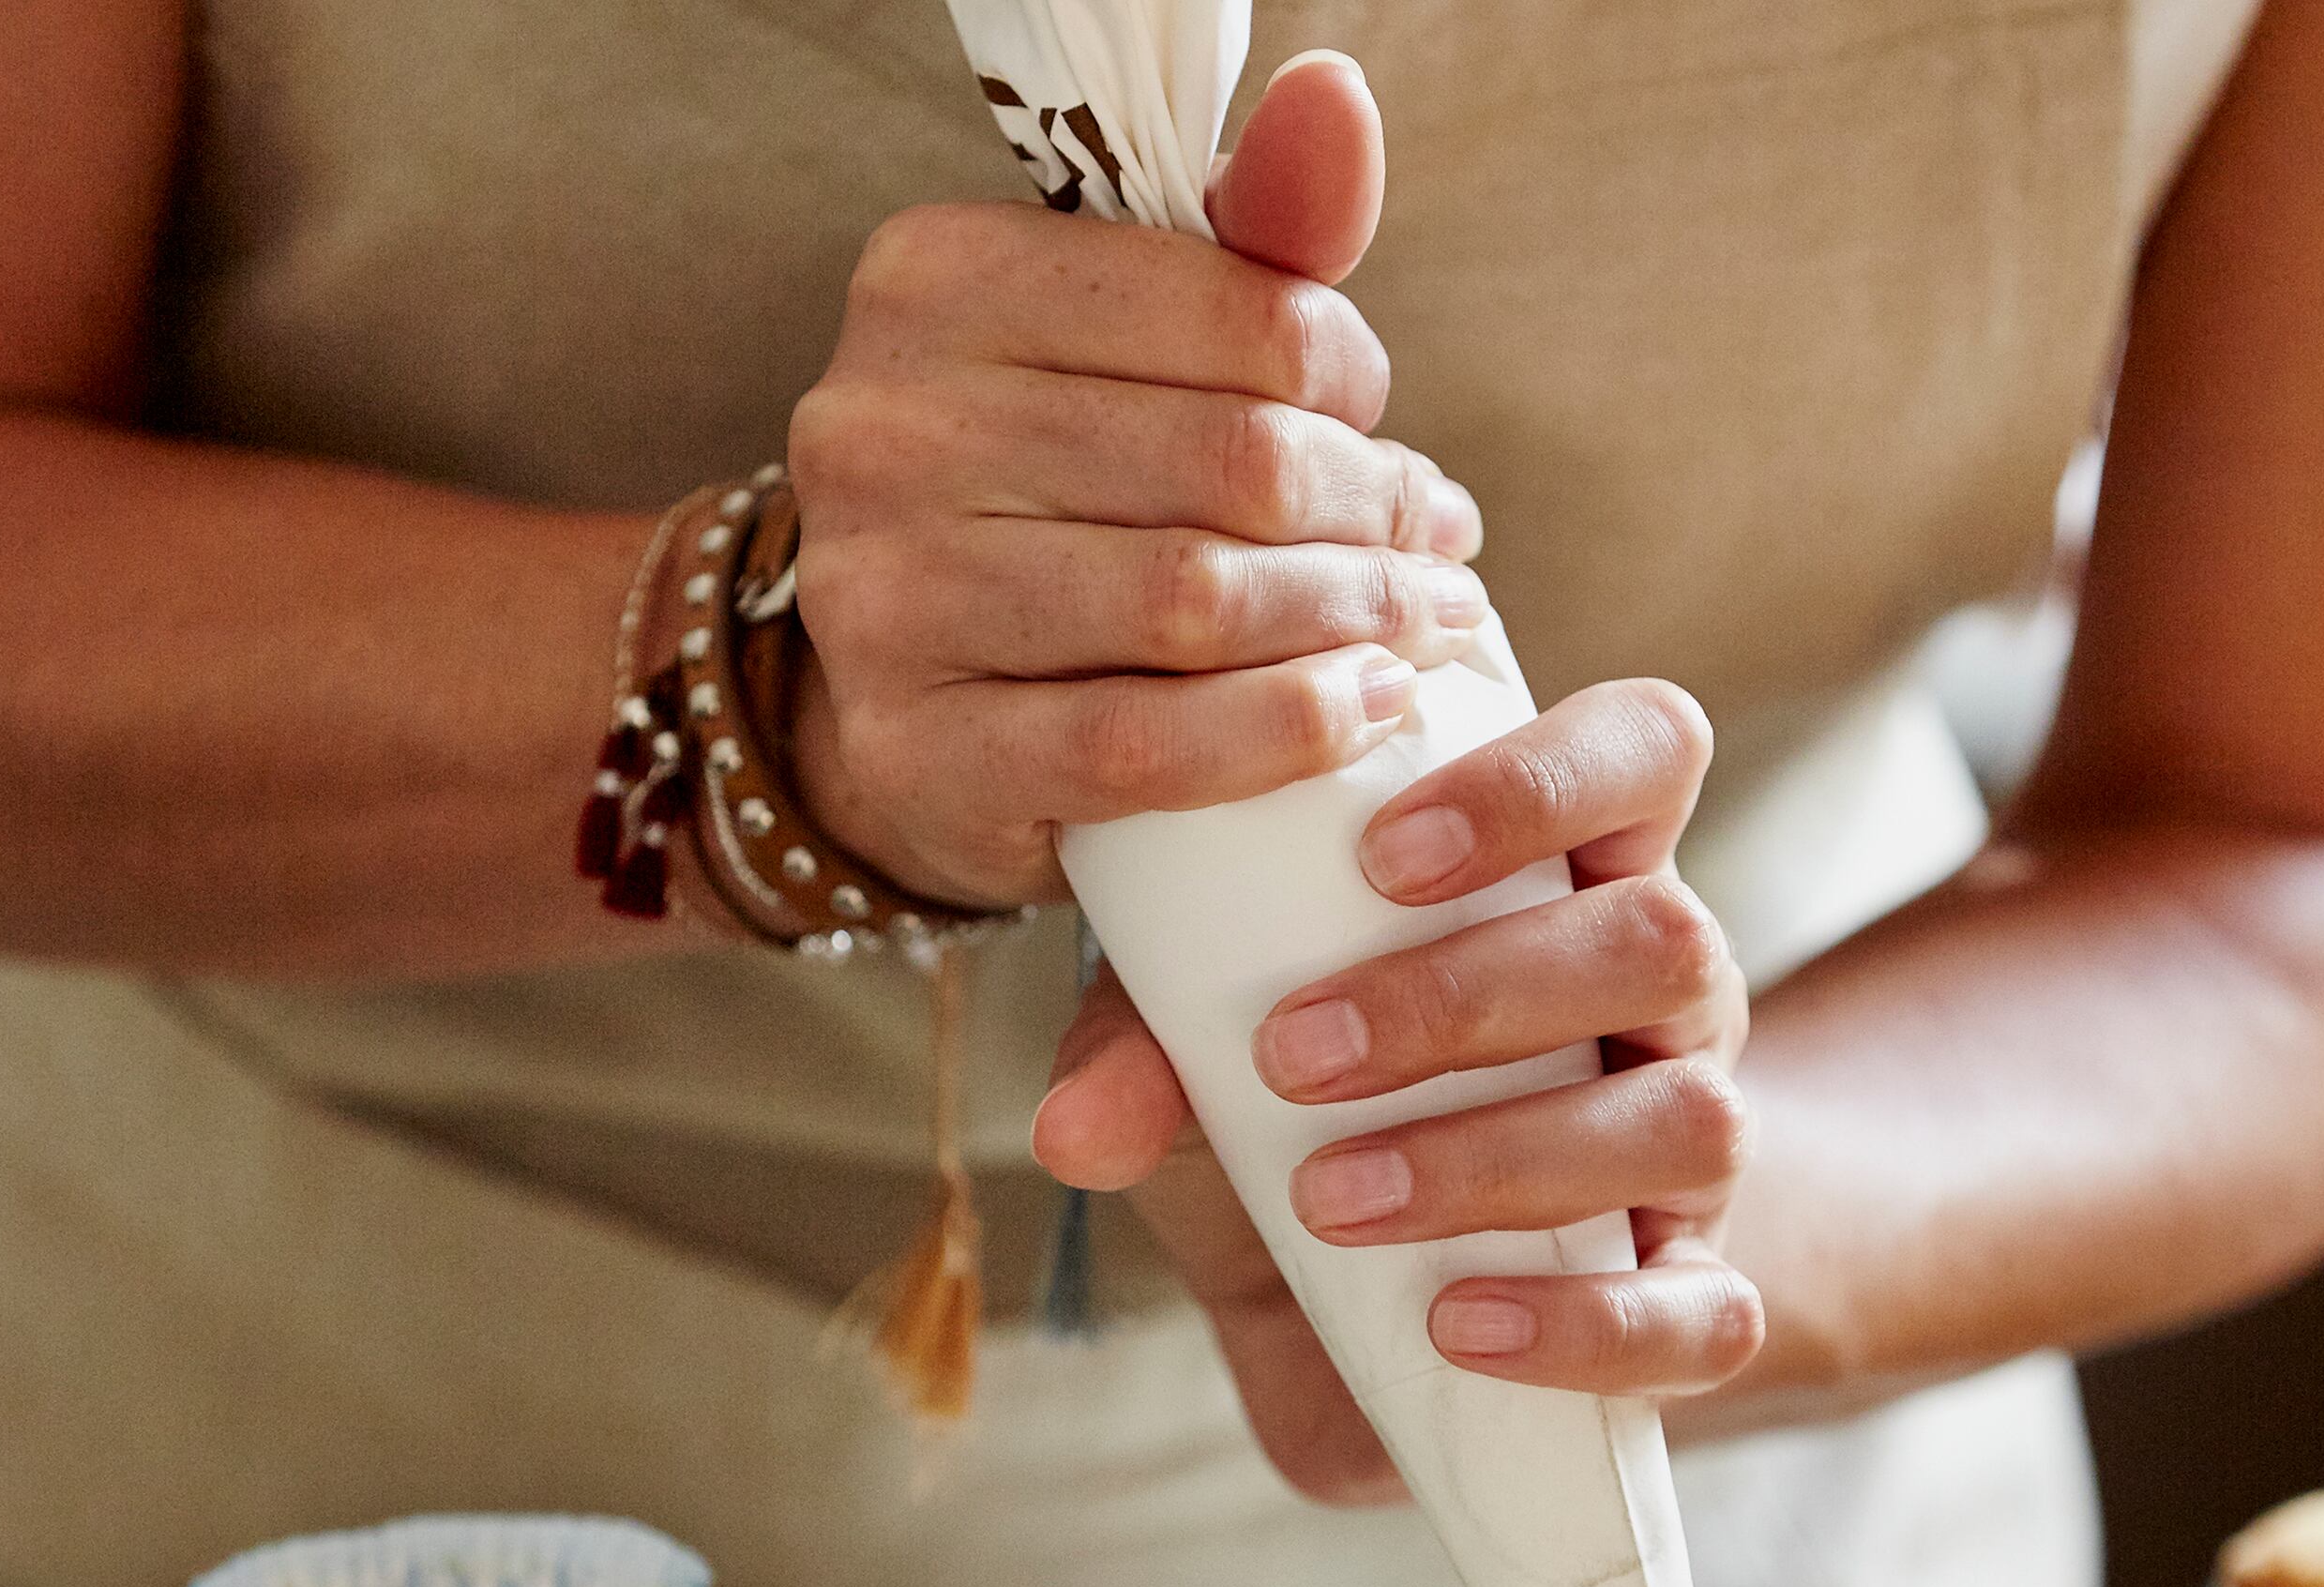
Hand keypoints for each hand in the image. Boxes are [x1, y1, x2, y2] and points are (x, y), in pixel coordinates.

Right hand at [780, 55, 1488, 910]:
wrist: (918, 704)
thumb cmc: (1054, 495)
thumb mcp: (1135, 344)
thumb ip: (1248, 235)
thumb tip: (1336, 99)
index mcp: (934, 282)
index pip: (1231, 309)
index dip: (1347, 379)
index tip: (1380, 429)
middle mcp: (884, 428)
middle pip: (1228, 462)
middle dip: (1373, 513)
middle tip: (1440, 551)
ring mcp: (883, 597)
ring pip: (1192, 602)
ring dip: (1350, 622)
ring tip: (1422, 626)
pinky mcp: (918, 750)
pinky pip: (1143, 744)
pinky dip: (1284, 729)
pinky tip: (1364, 710)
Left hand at [1030, 675, 1765, 1501]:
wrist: (1382, 1311)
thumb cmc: (1309, 1119)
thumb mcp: (1210, 1063)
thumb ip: (1149, 1057)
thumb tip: (1074, 1130)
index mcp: (1574, 876)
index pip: (1644, 750)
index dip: (1542, 783)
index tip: (1381, 855)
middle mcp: (1665, 996)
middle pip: (1661, 936)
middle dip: (1465, 997)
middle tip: (1291, 1057)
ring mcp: (1695, 1145)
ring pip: (1691, 1117)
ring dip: (1497, 1156)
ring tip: (1331, 1201)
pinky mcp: (1696, 1295)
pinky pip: (1707, 1313)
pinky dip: (1584, 1323)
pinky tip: (1456, 1323)